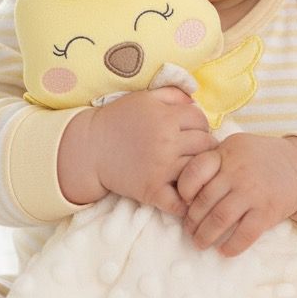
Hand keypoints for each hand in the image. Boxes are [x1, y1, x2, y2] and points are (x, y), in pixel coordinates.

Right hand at [57, 88, 216, 215]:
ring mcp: (161, 168)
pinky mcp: (152, 190)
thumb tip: (196, 101)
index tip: (194, 131)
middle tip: (196, 150)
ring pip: (199, 169)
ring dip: (199, 170)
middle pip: (206, 144)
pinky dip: (187, 203)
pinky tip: (188, 197)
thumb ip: (172, 94)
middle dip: (205, 145)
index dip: (200, 124)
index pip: (201, 120)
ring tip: (194, 169)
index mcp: (166, 118)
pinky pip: (179, 201)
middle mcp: (167, 142)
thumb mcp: (144, 98)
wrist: (90, 148)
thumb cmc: (118, 120)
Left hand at [177, 133, 296, 256]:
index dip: (183, 190)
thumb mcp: (234, 147)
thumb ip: (212, 160)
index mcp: (225, 154)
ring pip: (220, 219)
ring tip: (200, 242)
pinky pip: (244, 234)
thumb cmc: (257, 159)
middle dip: (192, 220)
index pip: (195, 171)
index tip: (183, 202)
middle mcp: (238, 172)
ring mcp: (253, 192)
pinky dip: (231, 246)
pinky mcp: (267, 211)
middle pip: (204, 200)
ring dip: (205, 236)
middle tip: (190, 230)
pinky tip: (224, 250)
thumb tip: (183, 189)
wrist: (296, 167)